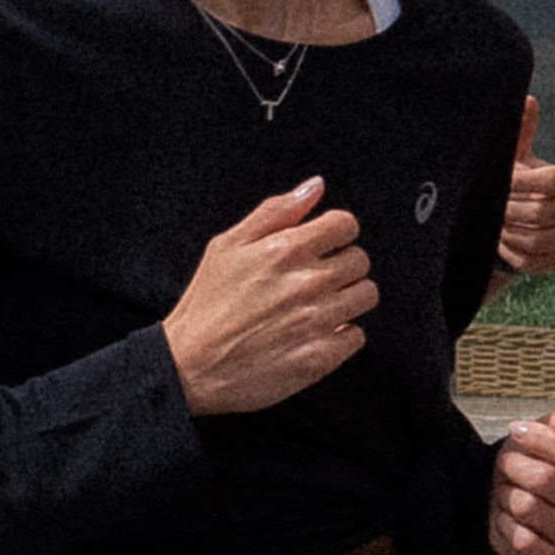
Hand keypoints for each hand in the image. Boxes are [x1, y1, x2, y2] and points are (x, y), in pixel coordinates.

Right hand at [162, 177, 376, 415]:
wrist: (190, 367)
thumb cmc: (205, 307)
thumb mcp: (227, 246)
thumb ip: (275, 212)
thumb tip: (314, 187)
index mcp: (285, 250)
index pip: (345, 225)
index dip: (335, 233)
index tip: (324, 246)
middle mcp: (307, 282)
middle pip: (360, 260)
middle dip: (341, 265)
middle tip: (314, 280)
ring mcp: (317, 321)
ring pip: (365, 295)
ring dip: (346, 298)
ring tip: (315, 307)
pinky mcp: (321, 357)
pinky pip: (357, 335)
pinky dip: (340, 335)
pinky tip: (313, 334)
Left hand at [490, 411, 554, 554]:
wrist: (512, 506)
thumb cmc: (534, 465)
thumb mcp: (547, 434)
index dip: (543, 441)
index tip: (516, 430)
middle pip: (545, 480)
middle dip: (514, 467)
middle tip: (508, 467)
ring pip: (526, 507)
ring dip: (505, 495)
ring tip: (508, 494)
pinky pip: (521, 540)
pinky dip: (504, 525)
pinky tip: (507, 520)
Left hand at [494, 97, 554, 280]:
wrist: (511, 221)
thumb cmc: (514, 185)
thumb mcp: (515, 158)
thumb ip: (522, 132)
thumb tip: (527, 99)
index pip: (552, 181)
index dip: (525, 181)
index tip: (503, 179)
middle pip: (539, 215)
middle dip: (509, 212)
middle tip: (491, 207)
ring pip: (534, 240)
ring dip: (507, 233)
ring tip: (493, 224)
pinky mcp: (553, 261)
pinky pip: (531, 262)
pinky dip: (511, 254)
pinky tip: (501, 243)